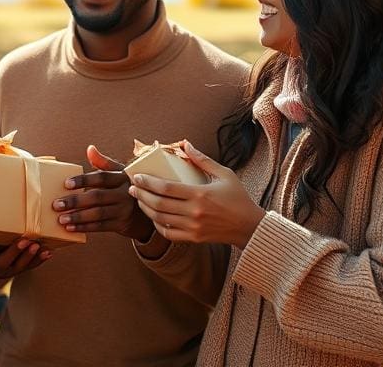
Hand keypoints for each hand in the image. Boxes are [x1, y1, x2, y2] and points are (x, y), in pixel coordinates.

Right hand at [0, 237, 51, 281]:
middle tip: (36, 243)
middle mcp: (7, 270)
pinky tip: (49, 252)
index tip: (24, 240)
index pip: (6, 260)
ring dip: (38, 258)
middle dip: (28, 254)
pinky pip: (32, 265)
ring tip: (46, 250)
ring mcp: (15, 270)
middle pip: (20, 264)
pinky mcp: (21, 268)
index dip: (15, 251)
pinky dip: (41, 260)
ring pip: (28, 266)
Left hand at [52, 145, 153, 241]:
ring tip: (61, 218)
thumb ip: (103, 162)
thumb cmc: (126, 188)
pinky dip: (84, 227)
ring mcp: (123, 210)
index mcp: (121, 178)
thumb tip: (90, 149)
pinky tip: (70, 228)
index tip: (66, 183)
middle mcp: (124, 193)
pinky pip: (100, 227)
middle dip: (75, 201)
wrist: (146, 211)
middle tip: (56, 204)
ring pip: (97, 213)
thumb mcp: (119, 173)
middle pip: (97, 197)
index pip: (101, 177)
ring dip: (77, 216)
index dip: (83, 180)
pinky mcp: (121, 224)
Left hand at [128, 141, 264, 247]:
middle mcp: (194, 212)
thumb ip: (202, 160)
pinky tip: (153, 216)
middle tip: (132, 187)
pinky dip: (158, 225)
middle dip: (141, 195)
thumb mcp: (224, 174)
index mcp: (200, 194)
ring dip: (146, 208)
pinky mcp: (194, 238)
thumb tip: (185, 144)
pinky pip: (169, 234)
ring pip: (161, 219)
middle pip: (159, 204)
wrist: (250, 227)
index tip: (137, 177)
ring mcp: (193, 227)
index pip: (166, 188)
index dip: (147, 182)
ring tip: (139, 199)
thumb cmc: (238, 198)